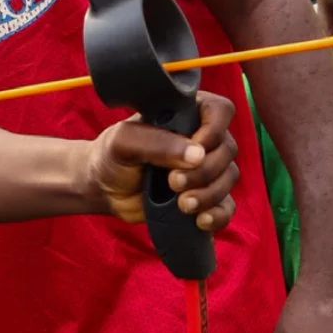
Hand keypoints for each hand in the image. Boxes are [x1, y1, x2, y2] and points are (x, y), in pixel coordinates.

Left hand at [87, 93, 236, 230]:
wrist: (104, 188)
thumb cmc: (112, 155)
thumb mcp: (124, 142)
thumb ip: (156, 143)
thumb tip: (196, 155)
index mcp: (186, 113)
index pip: (220, 111)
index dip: (213, 131)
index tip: (193, 150)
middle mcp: (202, 138)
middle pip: (227, 150)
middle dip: (204, 172)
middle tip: (172, 183)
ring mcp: (205, 169)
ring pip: (229, 178)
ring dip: (209, 194)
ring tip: (182, 205)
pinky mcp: (204, 197)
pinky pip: (226, 206)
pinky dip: (218, 215)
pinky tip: (200, 221)